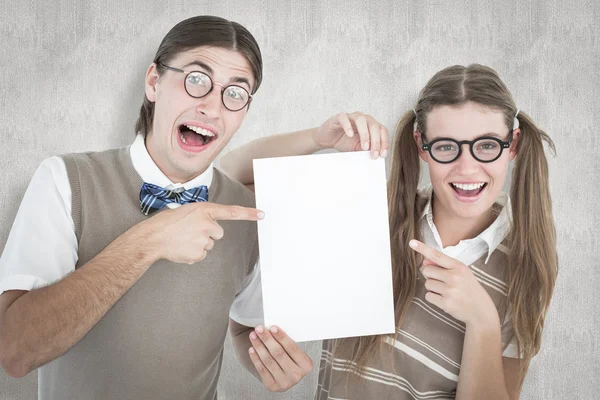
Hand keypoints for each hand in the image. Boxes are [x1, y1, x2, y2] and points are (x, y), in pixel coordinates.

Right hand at [143, 202, 263, 264]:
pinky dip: (193, 253)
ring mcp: (203, 240)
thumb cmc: (167, 223)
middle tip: (190, 231)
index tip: (262, 214)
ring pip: (209, 244)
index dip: (248, 213)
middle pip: (218, 233)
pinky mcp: (198, 253)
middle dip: (208, 233)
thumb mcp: (186, 211)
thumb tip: (209, 225)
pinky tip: (182, 248)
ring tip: (183, 239)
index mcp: (204, 210)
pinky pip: (202, 255)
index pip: (231, 211)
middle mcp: (206, 224)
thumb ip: (201, 216)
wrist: (152, 238)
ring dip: (199, 243)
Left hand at [248, 325, 312, 391]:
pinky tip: (252, 348)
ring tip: (253, 336)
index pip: (292, 348)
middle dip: (267, 339)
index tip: (272, 327)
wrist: (282, 374)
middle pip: (279, 353)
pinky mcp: (272, 386)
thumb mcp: (293, 352)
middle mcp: (296, 375)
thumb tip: (271, 329)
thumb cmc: (288, 358)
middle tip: (259, 328)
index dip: (281, 337)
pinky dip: (255, 357)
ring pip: (268, 360)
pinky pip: (261, 369)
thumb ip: (287, 343)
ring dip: (259, 346)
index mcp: (306, 364)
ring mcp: (284, 382)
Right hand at [313, 112, 388, 158]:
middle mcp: (362, 118)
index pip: (381, 130)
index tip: (382, 154)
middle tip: (373, 153)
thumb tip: (375, 153)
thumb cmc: (344, 141)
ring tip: (364, 147)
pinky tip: (350, 135)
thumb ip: (366, 149)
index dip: (384, 142)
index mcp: (369, 125)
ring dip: (365, 134)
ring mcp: (350, 116)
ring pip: (361, 120)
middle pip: (373, 125)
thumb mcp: (357, 148)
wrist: (327, 139)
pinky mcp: (338, 117)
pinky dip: (348, 126)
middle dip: (376, 141)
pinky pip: (344, 118)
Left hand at [409, 240, 499, 327]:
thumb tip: (424, 262)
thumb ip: (444, 266)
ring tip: (447, 291)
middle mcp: (454, 277)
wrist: (481, 311)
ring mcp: (450, 291)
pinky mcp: (446, 304)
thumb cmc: (470, 290)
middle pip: (426, 271)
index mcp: (459, 267)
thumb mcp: (462, 274)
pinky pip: (428, 296)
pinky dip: (434, 298)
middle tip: (443, 281)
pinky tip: (445, 299)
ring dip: (433, 288)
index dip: (423, 248)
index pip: (437, 255)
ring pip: (427, 284)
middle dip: (430, 276)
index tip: (411, 243)